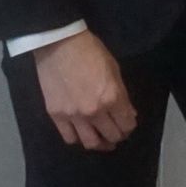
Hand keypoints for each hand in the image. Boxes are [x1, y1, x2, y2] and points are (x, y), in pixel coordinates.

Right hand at [33, 29, 136, 150]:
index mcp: (112, 98)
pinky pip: (69, 138)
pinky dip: (77, 138)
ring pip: (90, 143)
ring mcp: (73, 115)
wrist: (58, 43)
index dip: (129, 127)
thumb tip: (128, 114)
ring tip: (101, 138)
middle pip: (111, 136)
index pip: (126, 125)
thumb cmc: (90, 51)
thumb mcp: (114, 70)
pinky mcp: (56, 115)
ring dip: (99, 143)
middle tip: (116, 132)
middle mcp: (94, 111)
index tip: (127, 124)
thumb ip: (122, 96)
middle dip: (118, 136)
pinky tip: (81, 132)